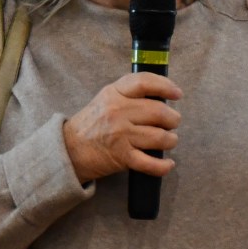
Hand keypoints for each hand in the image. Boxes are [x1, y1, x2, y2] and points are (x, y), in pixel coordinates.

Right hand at [63, 73, 182, 182]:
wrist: (69, 150)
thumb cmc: (92, 123)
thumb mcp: (106, 99)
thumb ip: (129, 94)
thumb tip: (162, 96)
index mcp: (114, 93)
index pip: (145, 82)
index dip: (166, 86)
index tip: (178, 94)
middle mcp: (118, 112)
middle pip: (159, 111)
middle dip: (173, 119)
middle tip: (173, 122)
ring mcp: (121, 135)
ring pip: (160, 137)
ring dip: (171, 140)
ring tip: (170, 140)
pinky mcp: (122, 157)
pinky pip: (151, 163)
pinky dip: (164, 166)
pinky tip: (168, 163)